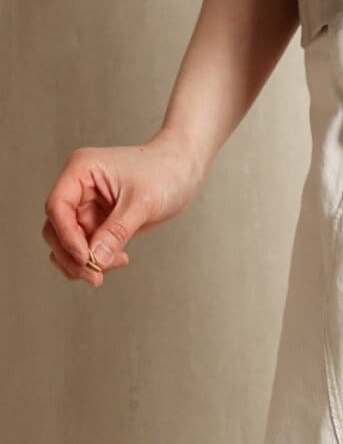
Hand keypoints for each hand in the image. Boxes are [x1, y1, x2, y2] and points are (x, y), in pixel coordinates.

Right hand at [41, 128, 207, 287]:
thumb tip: (94, 260)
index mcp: (81, 170)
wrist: (185, 169)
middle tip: (96, 274)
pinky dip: (97, 259)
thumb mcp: (143, 202)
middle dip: (74, 255)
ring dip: (85, 262)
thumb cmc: (166, 171)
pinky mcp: (99, 221)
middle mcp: (79, 187)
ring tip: (114, 264)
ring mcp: (87, 206)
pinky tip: (120, 259)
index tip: (85, 257)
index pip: (58, 207)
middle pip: (57, 229)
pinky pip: (87, 247)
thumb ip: (116, 231)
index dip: (66, 235)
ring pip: (69, 243)